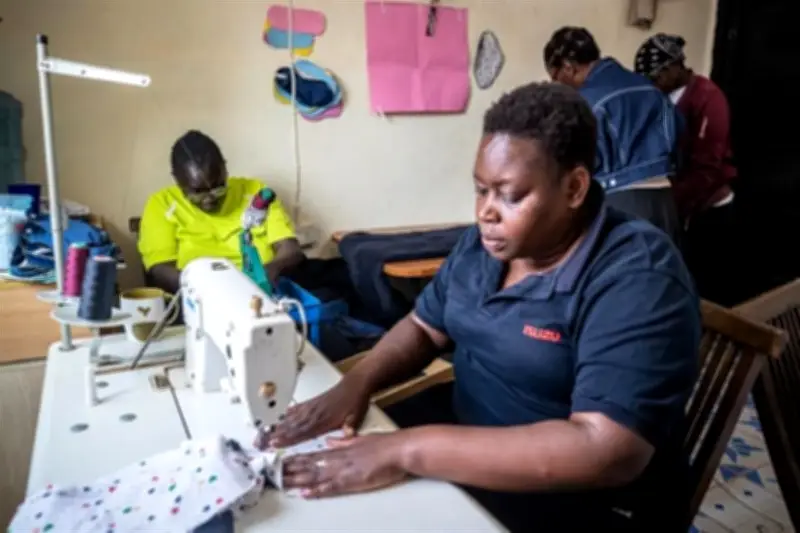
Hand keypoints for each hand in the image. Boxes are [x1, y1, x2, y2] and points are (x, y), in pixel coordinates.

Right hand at [256, 374, 371, 448]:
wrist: (355, 384)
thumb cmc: (355, 400)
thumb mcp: (357, 414)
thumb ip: (351, 425)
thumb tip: (349, 433)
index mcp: (324, 419)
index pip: (303, 431)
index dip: (288, 438)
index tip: (274, 442)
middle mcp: (314, 413)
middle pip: (290, 426)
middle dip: (274, 435)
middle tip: (259, 442)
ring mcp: (311, 408)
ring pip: (289, 419)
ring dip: (275, 427)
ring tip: (261, 433)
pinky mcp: (311, 403)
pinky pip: (295, 410)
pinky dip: (284, 415)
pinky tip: (276, 420)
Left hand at [283, 432, 408, 497]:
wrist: (399, 450)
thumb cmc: (385, 445)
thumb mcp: (360, 438)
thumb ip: (343, 441)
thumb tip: (330, 440)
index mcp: (340, 449)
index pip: (312, 455)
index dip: (295, 459)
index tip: (281, 462)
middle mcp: (338, 459)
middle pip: (308, 465)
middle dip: (290, 470)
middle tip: (272, 474)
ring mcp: (344, 470)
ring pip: (315, 475)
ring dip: (297, 480)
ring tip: (281, 483)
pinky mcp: (352, 481)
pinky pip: (330, 487)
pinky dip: (316, 490)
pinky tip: (304, 493)